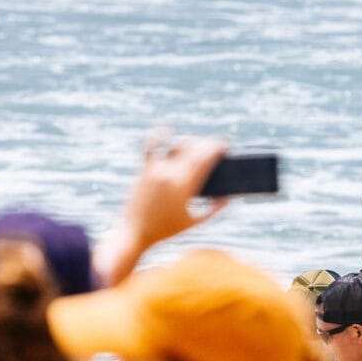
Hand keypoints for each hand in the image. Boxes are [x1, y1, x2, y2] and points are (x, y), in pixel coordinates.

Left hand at [96, 131, 228, 284]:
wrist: (132, 234)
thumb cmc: (164, 230)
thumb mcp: (194, 222)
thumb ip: (214, 211)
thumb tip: (229, 199)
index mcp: (185, 186)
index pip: (205, 159)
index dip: (217, 148)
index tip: (226, 145)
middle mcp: (170, 174)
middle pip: (194, 150)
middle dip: (208, 144)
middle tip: (216, 145)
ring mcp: (156, 170)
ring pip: (177, 146)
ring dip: (190, 142)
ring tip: (198, 145)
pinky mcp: (144, 170)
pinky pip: (152, 146)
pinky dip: (159, 134)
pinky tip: (167, 126)